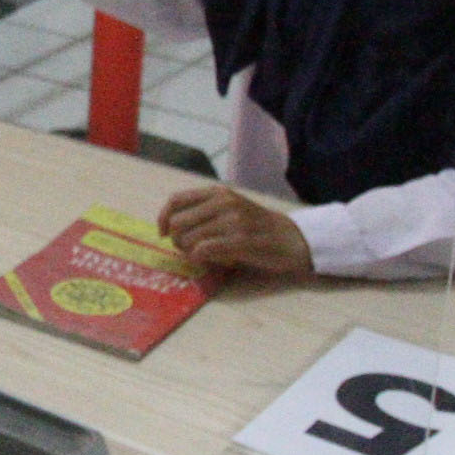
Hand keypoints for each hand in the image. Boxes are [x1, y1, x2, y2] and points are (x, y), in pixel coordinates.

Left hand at [156, 183, 313, 279]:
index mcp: (218, 193)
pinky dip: (198, 258)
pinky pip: (203, 250)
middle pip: (178, 223)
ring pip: (188, 238)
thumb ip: (205, 211)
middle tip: (188, 249)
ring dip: (188, 252)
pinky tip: (207, 261)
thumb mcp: (231, 209)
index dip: (163, 218)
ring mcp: (233, 221)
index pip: (176, 201)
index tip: (163, 233)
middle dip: (176, 240)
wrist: (292, 239)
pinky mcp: (240, 241)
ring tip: (201, 256)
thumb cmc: (257, 227)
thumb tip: (170, 225)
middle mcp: (224, 202)